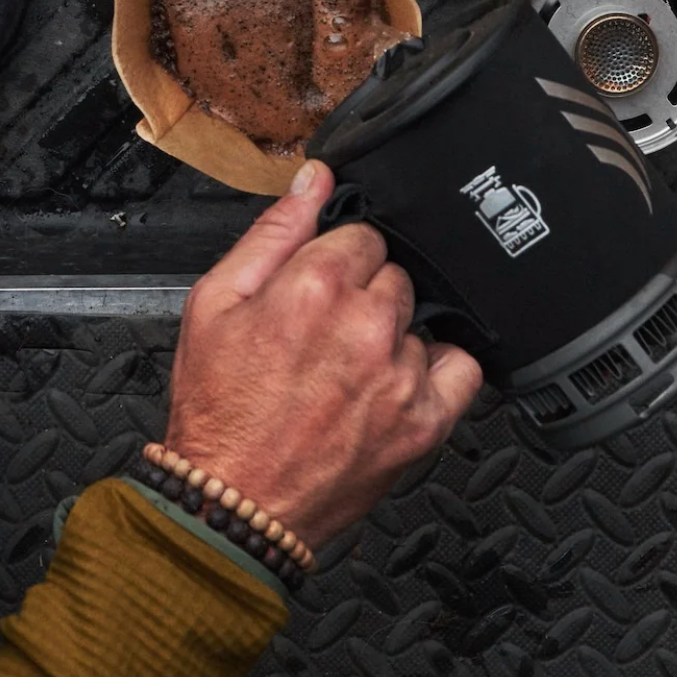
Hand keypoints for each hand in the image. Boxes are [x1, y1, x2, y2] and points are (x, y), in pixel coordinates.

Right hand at [164, 160, 483, 549]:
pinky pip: (462, 368)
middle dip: (361, 292)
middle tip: (321, 330)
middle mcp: (366, 326)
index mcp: (313, 286)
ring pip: (419, 319)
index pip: (360, 234)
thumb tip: (313, 179)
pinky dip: (437, 367)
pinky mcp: (425, 421)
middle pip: (394, 273)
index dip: (333, 257)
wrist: (235, 497)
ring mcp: (401, 375)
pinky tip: (395, 379)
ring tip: (346, 366)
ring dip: (391, 333)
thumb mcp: (214, 302)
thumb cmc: (218, 405)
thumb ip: (272, 233)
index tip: (314, 285)